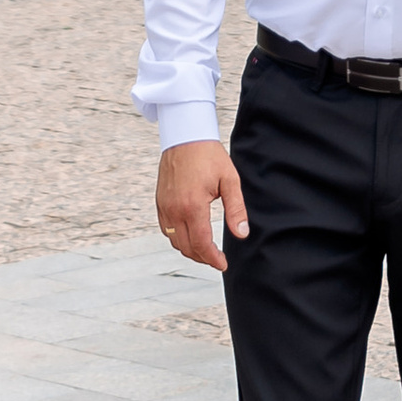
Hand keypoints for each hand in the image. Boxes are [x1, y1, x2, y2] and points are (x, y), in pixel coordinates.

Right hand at [157, 138, 248, 270]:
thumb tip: (241, 234)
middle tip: (217, 259)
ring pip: (174, 241)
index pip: (201, 244)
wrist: (185, 136)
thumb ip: (236, 209)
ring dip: (189, 249)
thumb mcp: (230, 180)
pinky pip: (166, 229)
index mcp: (192, 206)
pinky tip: (190, 236)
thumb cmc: (209, 156)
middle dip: (202, 257)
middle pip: (186, 247)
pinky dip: (177, 238)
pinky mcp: (159, 202)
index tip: (223, 264)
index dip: (212, 258)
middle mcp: (174, 210)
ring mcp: (164, 206)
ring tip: (206, 250)